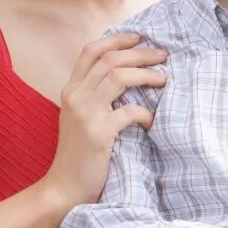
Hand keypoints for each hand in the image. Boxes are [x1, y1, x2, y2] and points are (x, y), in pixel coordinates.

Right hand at [42, 33, 166, 207]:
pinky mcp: (98, 133)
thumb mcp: (79, 119)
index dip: (117, 40)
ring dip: (146, 74)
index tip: (139, 38)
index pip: (91, 51)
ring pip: (119, 76)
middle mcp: (75, 96)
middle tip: (162, 56)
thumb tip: (127, 79)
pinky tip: (150, 121)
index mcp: (71, 90)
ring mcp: (85, 113)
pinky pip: (129, 111)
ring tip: (163, 79)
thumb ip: (95, 97)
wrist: (63, 188)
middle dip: (140, 53)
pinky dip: (145, 113)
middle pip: (110, 59)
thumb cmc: (78, 156)